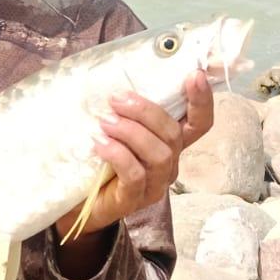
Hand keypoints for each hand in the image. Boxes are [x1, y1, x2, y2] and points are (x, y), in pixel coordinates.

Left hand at [56, 70, 213, 242]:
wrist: (77, 204)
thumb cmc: (97, 161)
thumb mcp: (114, 129)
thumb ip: (124, 110)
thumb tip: (117, 80)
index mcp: (168, 144)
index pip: (199, 123)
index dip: (202, 100)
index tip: (195, 75)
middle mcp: (169, 164)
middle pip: (174, 134)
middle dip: (146, 111)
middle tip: (116, 100)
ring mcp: (154, 185)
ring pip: (159, 154)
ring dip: (131, 132)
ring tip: (105, 122)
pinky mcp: (134, 200)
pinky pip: (136, 175)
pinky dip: (118, 154)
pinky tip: (98, 143)